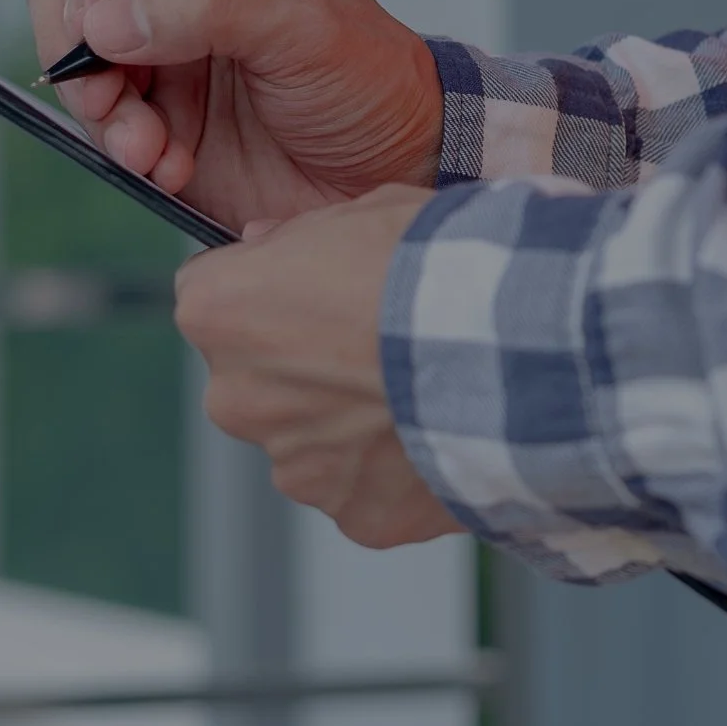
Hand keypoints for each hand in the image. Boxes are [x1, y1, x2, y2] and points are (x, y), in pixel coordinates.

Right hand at [26, 0, 442, 228]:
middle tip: (109, 96)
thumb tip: (109, 19)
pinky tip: (172, 167)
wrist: (391, 168)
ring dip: (102, 110)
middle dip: (78, 45)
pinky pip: (99, 119)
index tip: (102, 22)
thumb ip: (208, 11)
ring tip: (152, 150)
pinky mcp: (154, 109)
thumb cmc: (371, 81)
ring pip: (73, 56)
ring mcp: (159, 44)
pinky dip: (123, 148)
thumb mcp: (304, 32)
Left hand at [175, 186, 461, 547]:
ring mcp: (295, 467)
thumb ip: (301, 236)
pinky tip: (444, 434)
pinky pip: (368, 490)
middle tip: (379, 345)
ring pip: (312, 443)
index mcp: (221, 312)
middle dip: (304, 367)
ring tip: (425, 392)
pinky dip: (398, 471)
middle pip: (256, 381)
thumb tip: (266, 246)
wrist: (514, 345)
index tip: (314, 290)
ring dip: (352, 424)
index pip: (212, 298)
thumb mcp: (366, 210)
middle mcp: (236, 399)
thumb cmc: (439, 266)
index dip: (266, 290)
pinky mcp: (356, 515)